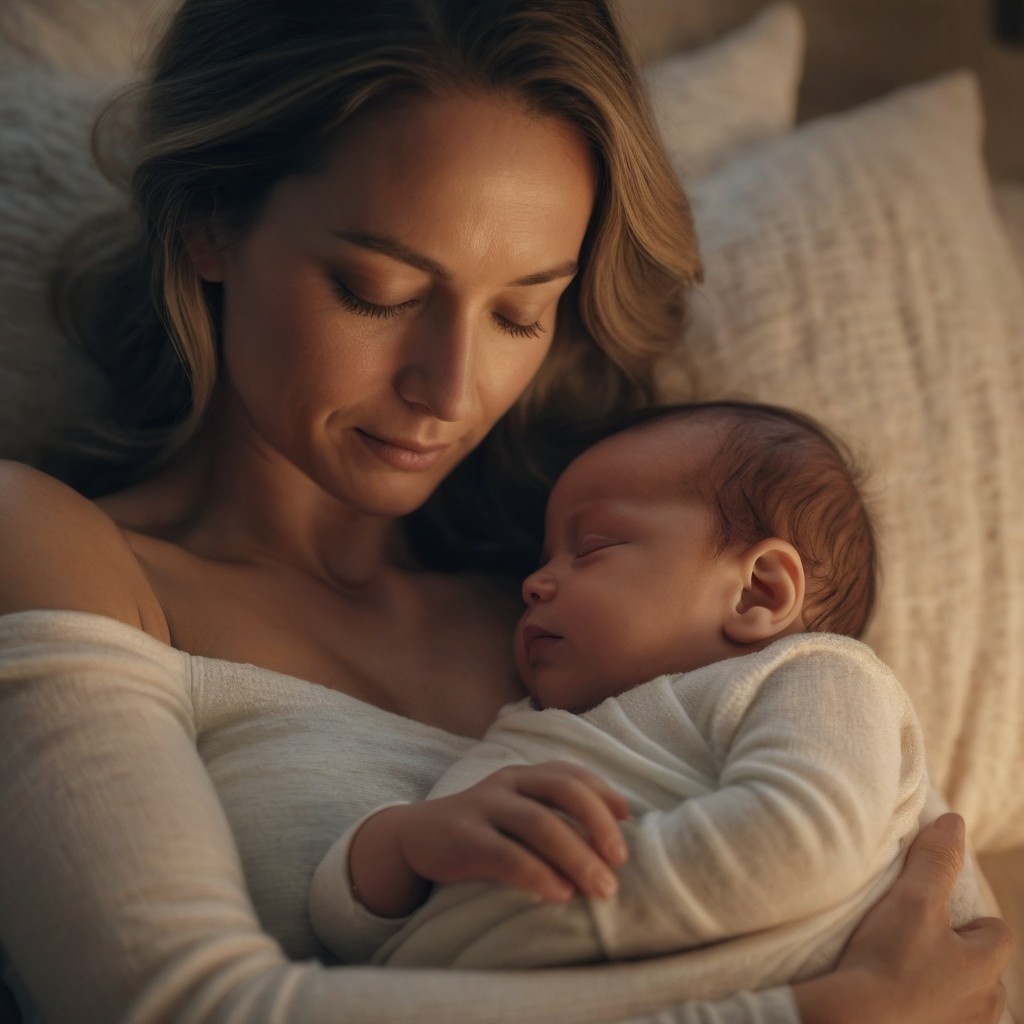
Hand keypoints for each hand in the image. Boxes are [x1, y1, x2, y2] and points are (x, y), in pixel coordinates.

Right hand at [350, 761, 629, 917]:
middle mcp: (507, 782)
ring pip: (539, 823)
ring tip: (601, 888)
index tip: (629, 819)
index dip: (604, 793)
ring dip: (577, 856)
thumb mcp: (515, 813)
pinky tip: (559, 894)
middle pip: (562, 791)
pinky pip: (507, 854)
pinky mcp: (463, 837)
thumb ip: (552, 817)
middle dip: (597, 824)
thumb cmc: (481, 830)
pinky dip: (538, 874)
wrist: (414, 838)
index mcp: (524, 774)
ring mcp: (483, 806)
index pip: (572, 774)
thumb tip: (609, 846)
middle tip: (620, 860)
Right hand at [794, 813, 1015, 1023]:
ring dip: (939, 992)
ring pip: (960, 1006)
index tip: (938, 913)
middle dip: (957, 962)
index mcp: (985, 970)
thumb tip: (954, 822)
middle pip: (981, 976)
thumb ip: (935, 860)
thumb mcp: (913, 899)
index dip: (972, 921)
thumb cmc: (889, 961)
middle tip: (915, 946)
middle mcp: (982, 1009)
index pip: (998, 935)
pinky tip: (894, 1007)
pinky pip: (935, 1023)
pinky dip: (921, 1015)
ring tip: (901, 978)